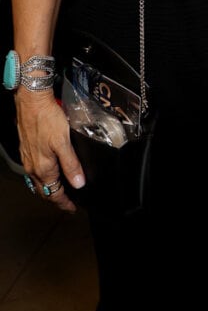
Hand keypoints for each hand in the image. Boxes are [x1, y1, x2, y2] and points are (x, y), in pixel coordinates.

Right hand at [15, 92, 84, 212]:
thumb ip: (71, 165)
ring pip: (39, 181)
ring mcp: (28, 158)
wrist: (32, 102)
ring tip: (61, 189)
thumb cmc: (47, 119)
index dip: (64, 203)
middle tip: (68, 202)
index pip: (54, 194)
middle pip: (45, 190)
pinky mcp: (27, 149)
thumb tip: (79, 184)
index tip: (73, 208)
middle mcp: (33, 166)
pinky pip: (35, 170)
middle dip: (57, 198)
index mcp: (43, 168)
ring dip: (50, 187)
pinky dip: (44, 176)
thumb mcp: (64, 143)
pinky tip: (51, 170)